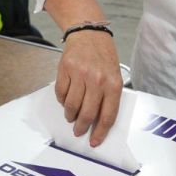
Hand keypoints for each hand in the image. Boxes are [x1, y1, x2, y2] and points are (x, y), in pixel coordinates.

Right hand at [56, 30, 122, 145]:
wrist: (89, 33)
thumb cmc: (104, 57)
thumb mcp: (114, 75)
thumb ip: (108, 97)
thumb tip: (98, 121)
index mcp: (113, 84)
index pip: (107, 116)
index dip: (100, 132)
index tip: (94, 141)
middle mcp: (97, 80)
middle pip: (87, 114)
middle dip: (82, 127)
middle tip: (79, 132)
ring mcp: (80, 74)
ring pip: (72, 106)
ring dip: (70, 116)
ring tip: (71, 116)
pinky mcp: (65, 69)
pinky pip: (61, 94)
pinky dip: (62, 101)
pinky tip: (66, 100)